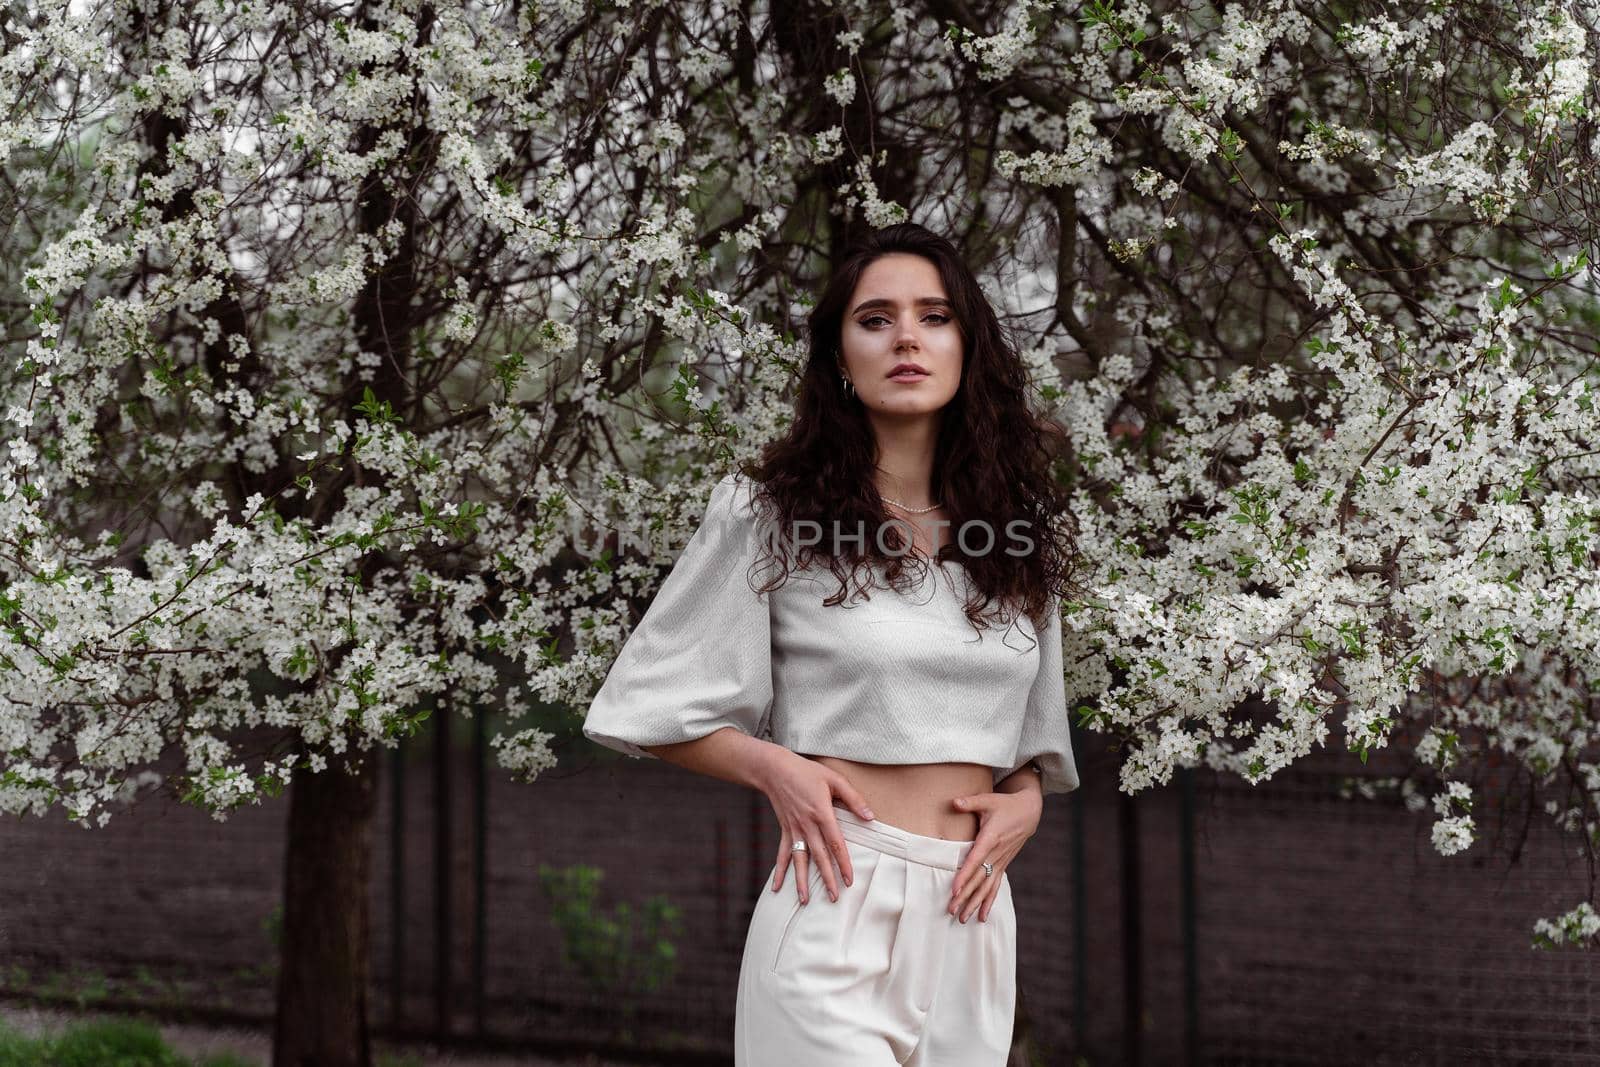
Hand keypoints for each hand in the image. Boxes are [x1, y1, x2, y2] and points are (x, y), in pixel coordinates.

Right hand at [758, 749, 875, 905]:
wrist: (775, 769)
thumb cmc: (807, 772)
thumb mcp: (834, 779)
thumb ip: (853, 798)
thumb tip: (870, 817)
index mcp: (821, 813)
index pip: (835, 843)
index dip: (843, 863)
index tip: (849, 880)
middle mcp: (806, 825)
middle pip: (819, 856)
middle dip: (826, 878)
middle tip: (834, 898)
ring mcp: (794, 829)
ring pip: (799, 860)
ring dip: (802, 881)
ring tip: (805, 901)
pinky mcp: (785, 830)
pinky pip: (782, 854)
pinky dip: (779, 871)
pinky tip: (776, 888)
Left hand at [947, 788, 1041, 922]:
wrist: (1028, 812)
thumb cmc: (1005, 804)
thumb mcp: (988, 800)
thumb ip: (970, 802)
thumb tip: (953, 801)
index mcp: (991, 838)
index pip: (975, 860)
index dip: (965, 875)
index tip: (954, 889)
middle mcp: (997, 853)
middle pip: (979, 879)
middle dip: (965, 896)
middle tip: (951, 910)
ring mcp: (1001, 861)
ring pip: (987, 887)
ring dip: (974, 903)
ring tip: (962, 919)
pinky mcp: (1003, 865)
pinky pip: (995, 886)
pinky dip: (988, 902)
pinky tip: (981, 917)